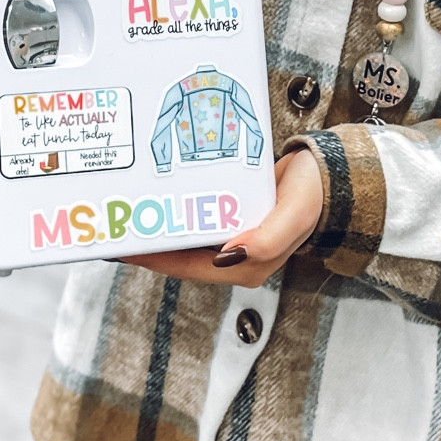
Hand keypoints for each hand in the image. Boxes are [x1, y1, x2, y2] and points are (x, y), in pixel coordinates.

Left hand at [124, 148, 323, 288]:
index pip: (185, 266)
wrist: (330, 174)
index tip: (120, 244)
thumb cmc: (313, 196)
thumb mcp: (292, 217)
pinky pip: (196, 218)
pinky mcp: (232, 217)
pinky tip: (155, 196)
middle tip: (110, 224)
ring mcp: (232, 238)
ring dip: (156, 226)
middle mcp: (234, 258)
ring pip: (184, 237)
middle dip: (145, 242)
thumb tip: (226, 255)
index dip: (151, 257)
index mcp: (246, 267)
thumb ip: (266, 241)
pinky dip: (175, 209)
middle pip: (177, 255)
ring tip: (123, 210)